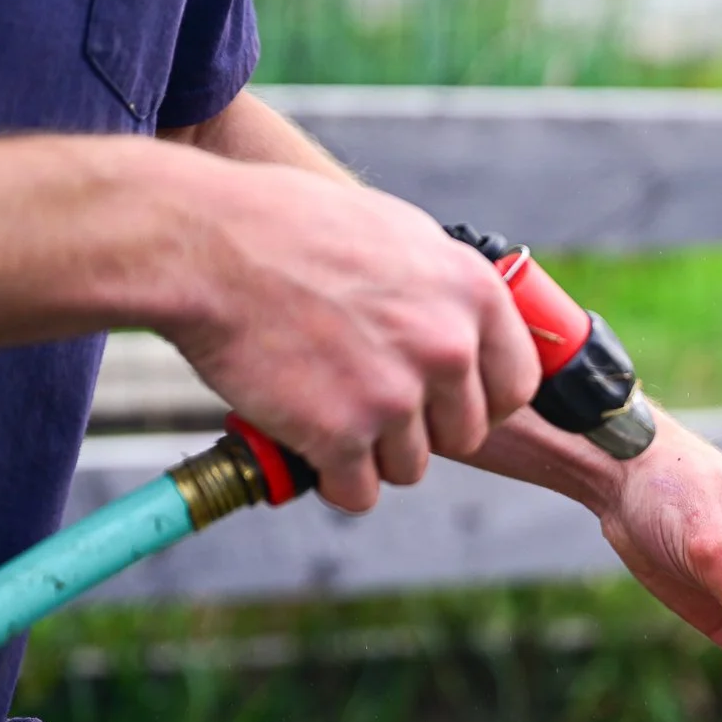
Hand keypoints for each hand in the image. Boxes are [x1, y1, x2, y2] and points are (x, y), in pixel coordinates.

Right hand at [162, 163, 540, 511]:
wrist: (205, 243)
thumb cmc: (289, 228)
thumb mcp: (397, 235)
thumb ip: (444, 290)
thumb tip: (471, 332)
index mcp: (472, 292)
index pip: (516, 384)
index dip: (481, 401)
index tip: (448, 403)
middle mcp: (447, 346)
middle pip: (465, 434)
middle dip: (421, 429)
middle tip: (368, 403)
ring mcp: (396, 395)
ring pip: (410, 467)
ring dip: (371, 453)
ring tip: (326, 409)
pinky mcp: (342, 436)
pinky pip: (359, 493)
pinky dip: (331, 479)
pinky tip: (305, 441)